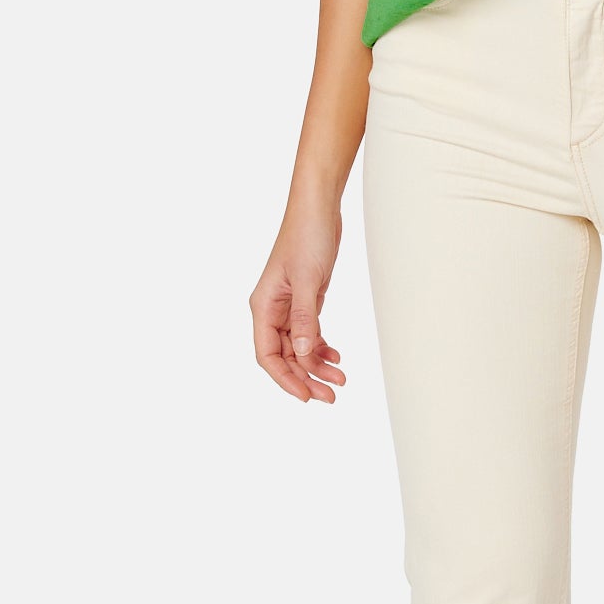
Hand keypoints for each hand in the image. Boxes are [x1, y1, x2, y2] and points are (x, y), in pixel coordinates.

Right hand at [251, 207, 346, 403]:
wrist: (319, 208)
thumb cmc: (307, 236)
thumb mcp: (309, 280)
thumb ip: (305, 318)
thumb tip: (303, 353)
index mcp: (263, 306)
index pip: (267, 355)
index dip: (285, 378)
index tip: (306, 395)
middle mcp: (272, 310)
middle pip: (285, 356)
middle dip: (306, 377)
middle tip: (332, 395)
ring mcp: (289, 306)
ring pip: (300, 347)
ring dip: (317, 365)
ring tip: (340, 379)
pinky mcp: (306, 300)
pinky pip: (310, 333)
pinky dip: (322, 347)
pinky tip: (336, 356)